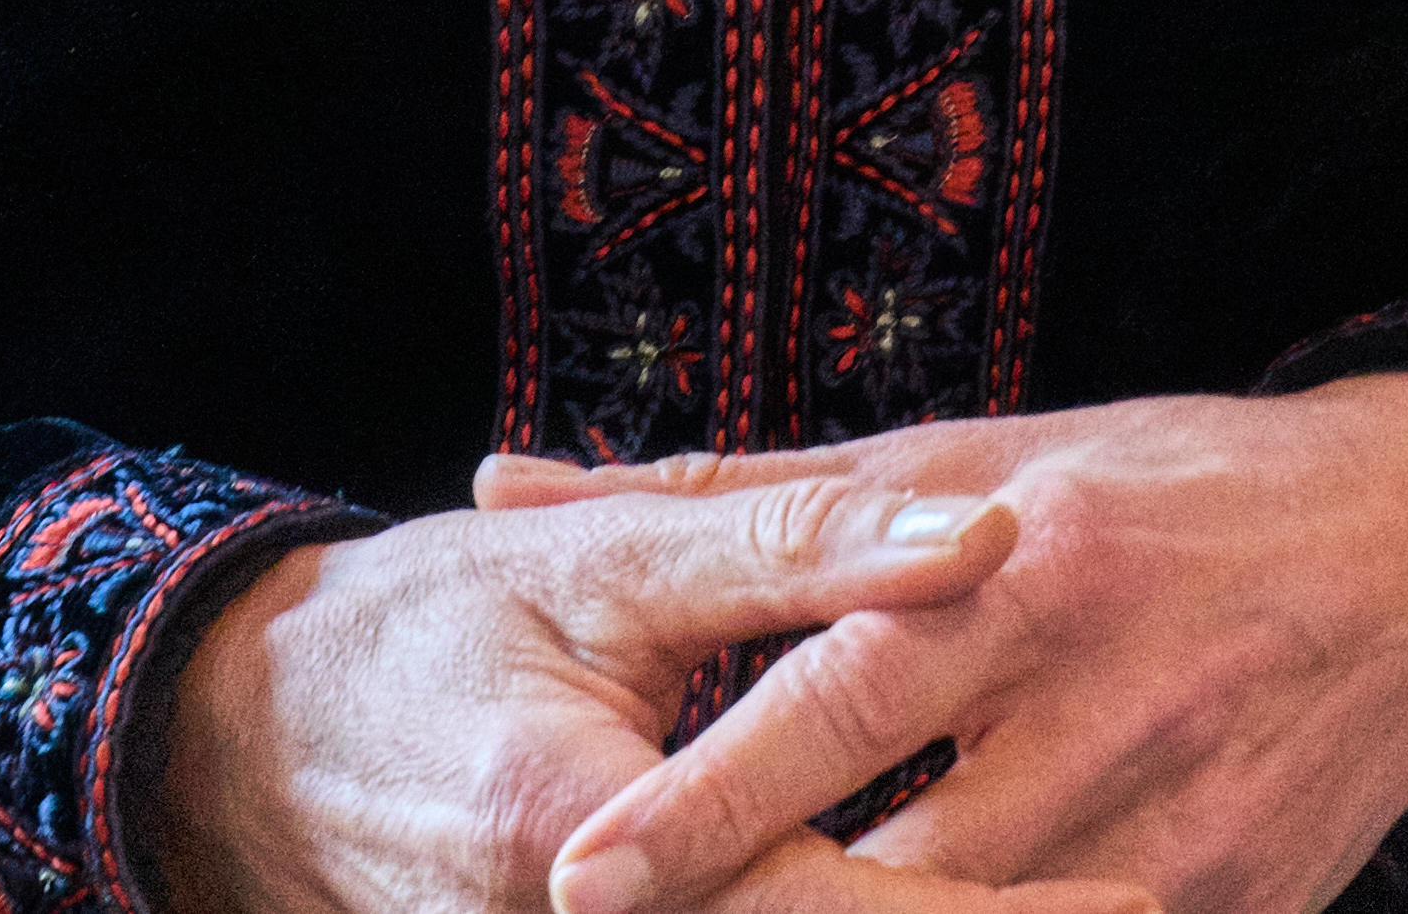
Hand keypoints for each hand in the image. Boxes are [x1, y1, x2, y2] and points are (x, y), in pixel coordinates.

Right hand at [151, 473, 1163, 913]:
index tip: (1148, 896)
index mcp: (595, 848)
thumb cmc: (424, 630)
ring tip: (1112, 899)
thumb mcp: (602, 562)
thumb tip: (985, 532)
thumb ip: (795, 546)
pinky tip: (946, 896)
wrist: (243, 753)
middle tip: (1163, 902)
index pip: (846, 912)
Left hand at [491, 380, 1407, 913]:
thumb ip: (738, 492)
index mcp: (1022, 567)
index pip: (838, 704)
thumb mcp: (967, 448)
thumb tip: (509, 490)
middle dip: (773, 913)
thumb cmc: (1157, 485)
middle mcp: (1100, 703)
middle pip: (900, 873)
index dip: (707, 804)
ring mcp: (1177, 835)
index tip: (578, 872)